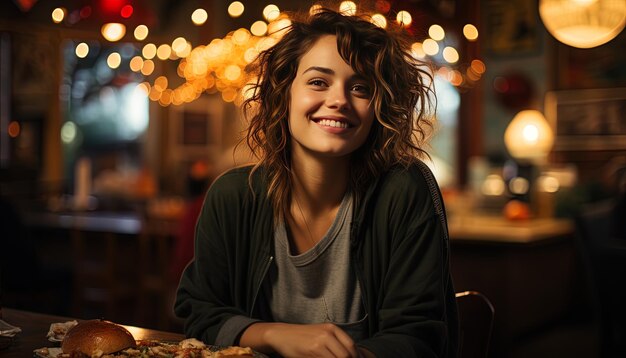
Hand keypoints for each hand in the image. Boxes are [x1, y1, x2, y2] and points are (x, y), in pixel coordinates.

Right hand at [241, 322, 361, 357]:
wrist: (282, 335)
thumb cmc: (303, 337)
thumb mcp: (321, 334)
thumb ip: (335, 343)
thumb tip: (351, 355)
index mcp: (332, 328)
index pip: (352, 346)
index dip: (357, 357)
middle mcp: (327, 334)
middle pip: (346, 355)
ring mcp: (319, 343)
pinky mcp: (312, 351)